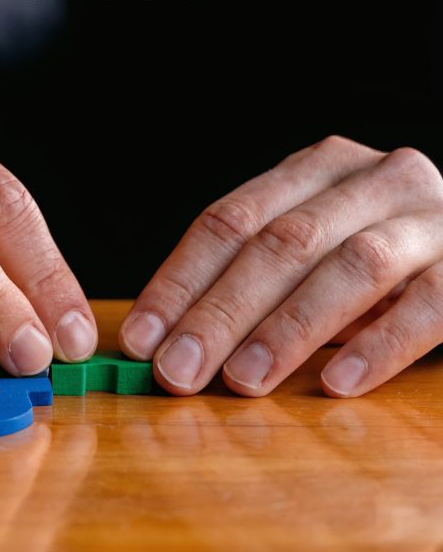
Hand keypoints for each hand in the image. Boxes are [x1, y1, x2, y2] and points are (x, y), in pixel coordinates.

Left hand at [121, 136, 442, 397]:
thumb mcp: (314, 251)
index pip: (229, 220)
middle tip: (178, 370)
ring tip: (243, 380)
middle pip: (281, 245)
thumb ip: (249, 279)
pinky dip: (378, 346)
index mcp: (317, 168)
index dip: (178, 281)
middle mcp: (374, 180)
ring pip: (350, 269)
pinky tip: (336, 383)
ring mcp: (431, 220)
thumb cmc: (382, 258)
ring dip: (288, 330)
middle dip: (220, 312)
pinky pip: (427, 307)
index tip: (139, 338)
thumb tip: (164, 342)